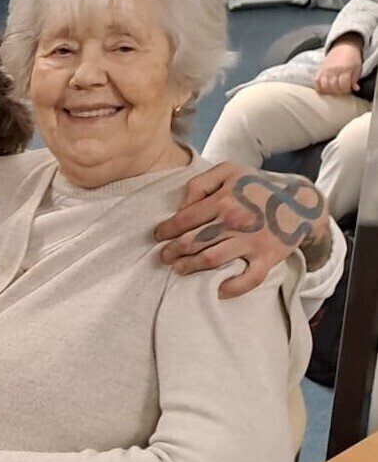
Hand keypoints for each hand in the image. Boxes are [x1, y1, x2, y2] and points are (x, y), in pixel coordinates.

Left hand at [154, 163, 328, 296]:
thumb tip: (180, 207)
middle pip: (192, 242)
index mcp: (225, 199)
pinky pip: (246, 280)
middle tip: (164, 256)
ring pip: (210, 260)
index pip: (184, 220)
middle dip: (171, 252)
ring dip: (189, 268)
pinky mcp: (267, 258)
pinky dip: (229, 288)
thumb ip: (200, 184)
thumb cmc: (258, 187)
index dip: (165, 231)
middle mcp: (236, 221)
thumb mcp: (230, 172)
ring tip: (179, 270)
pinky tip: (215, 290)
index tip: (159, 236)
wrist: (302, 201)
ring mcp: (252, 241)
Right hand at [314, 40, 363, 95]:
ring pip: (324, 86)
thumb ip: (355, 79)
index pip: (343, 85)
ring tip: (333, 90)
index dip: (345, 90)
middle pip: (333, 87)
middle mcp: (334, 70)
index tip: (347, 89)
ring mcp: (325, 71)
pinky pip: (315, 82)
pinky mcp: (319, 70)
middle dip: (337, 92)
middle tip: (340, 90)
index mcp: (345, 69)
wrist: (344, 46)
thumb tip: (355, 89)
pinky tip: (323, 89)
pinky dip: (318, 88)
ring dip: (328, 91)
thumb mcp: (357, 67)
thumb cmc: (352, 58)